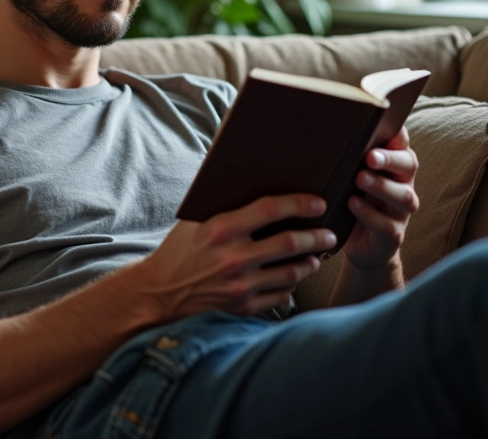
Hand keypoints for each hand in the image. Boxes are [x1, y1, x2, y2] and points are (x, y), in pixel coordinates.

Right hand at [141, 194, 336, 319]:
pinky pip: (280, 296)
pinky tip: (294, 277)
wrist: (159, 291)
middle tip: (329, 233)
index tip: (318, 203)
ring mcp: (240, 285)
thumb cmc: (179, 249)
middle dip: (316, 236)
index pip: (270, 210)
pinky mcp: (242, 306)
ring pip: (291, 272)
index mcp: (221, 229)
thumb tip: (256, 183)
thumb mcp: (195, 220)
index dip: (299, 204)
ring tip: (316, 256)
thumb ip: (225, 207)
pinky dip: (291, 285)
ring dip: (309, 262)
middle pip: (289, 243)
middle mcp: (233, 257)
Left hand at [343, 126, 419, 271]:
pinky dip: (371, 214)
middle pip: (408, 166)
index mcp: (392, 166)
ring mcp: (400, 212)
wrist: (358, 246)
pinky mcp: (393, 235)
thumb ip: (344, 158)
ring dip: (382, 186)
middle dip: (390, 159)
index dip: (398, 135)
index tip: (387, 125)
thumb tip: (320, 132)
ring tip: (360, 179)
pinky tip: (353, 204)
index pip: (401, 144)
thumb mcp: (346, 178)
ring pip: (403, 196)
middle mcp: (402, 185)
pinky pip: (388, 225)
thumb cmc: (349, 201)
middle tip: (370, 156)